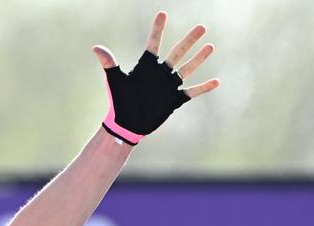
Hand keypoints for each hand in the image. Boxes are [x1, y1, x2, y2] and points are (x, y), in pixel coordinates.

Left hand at [96, 12, 218, 143]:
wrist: (126, 125)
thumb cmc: (119, 102)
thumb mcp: (115, 81)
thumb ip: (109, 63)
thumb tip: (96, 47)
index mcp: (146, 66)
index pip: (154, 43)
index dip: (157, 29)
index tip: (162, 13)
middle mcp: (160, 73)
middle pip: (178, 52)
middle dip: (190, 40)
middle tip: (202, 27)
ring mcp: (168, 85)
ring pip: (187, 68)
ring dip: (199, 59)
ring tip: (211, 46)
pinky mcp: (175, 100)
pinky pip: (192, 92)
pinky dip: (204, 88)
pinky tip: (217, 81)